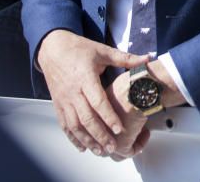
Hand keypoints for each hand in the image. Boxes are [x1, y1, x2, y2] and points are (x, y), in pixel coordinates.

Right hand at [36, 29, 147, 155]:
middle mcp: (73, 91)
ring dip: (87, 140)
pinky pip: (64, 125)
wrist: (53, 48)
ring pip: (74, 125)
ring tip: (100, 151)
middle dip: (100, 134)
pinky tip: (82, 147)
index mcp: (85, 77)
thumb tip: (147, 59)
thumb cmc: (79, 49)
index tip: (119, 129)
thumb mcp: (102, 51)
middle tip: (113, 146)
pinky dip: (73, 138)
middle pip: (86, 118)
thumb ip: (125, 58)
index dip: (109, 117)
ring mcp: (64, 100)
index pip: (98, 101)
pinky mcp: (58, 104)